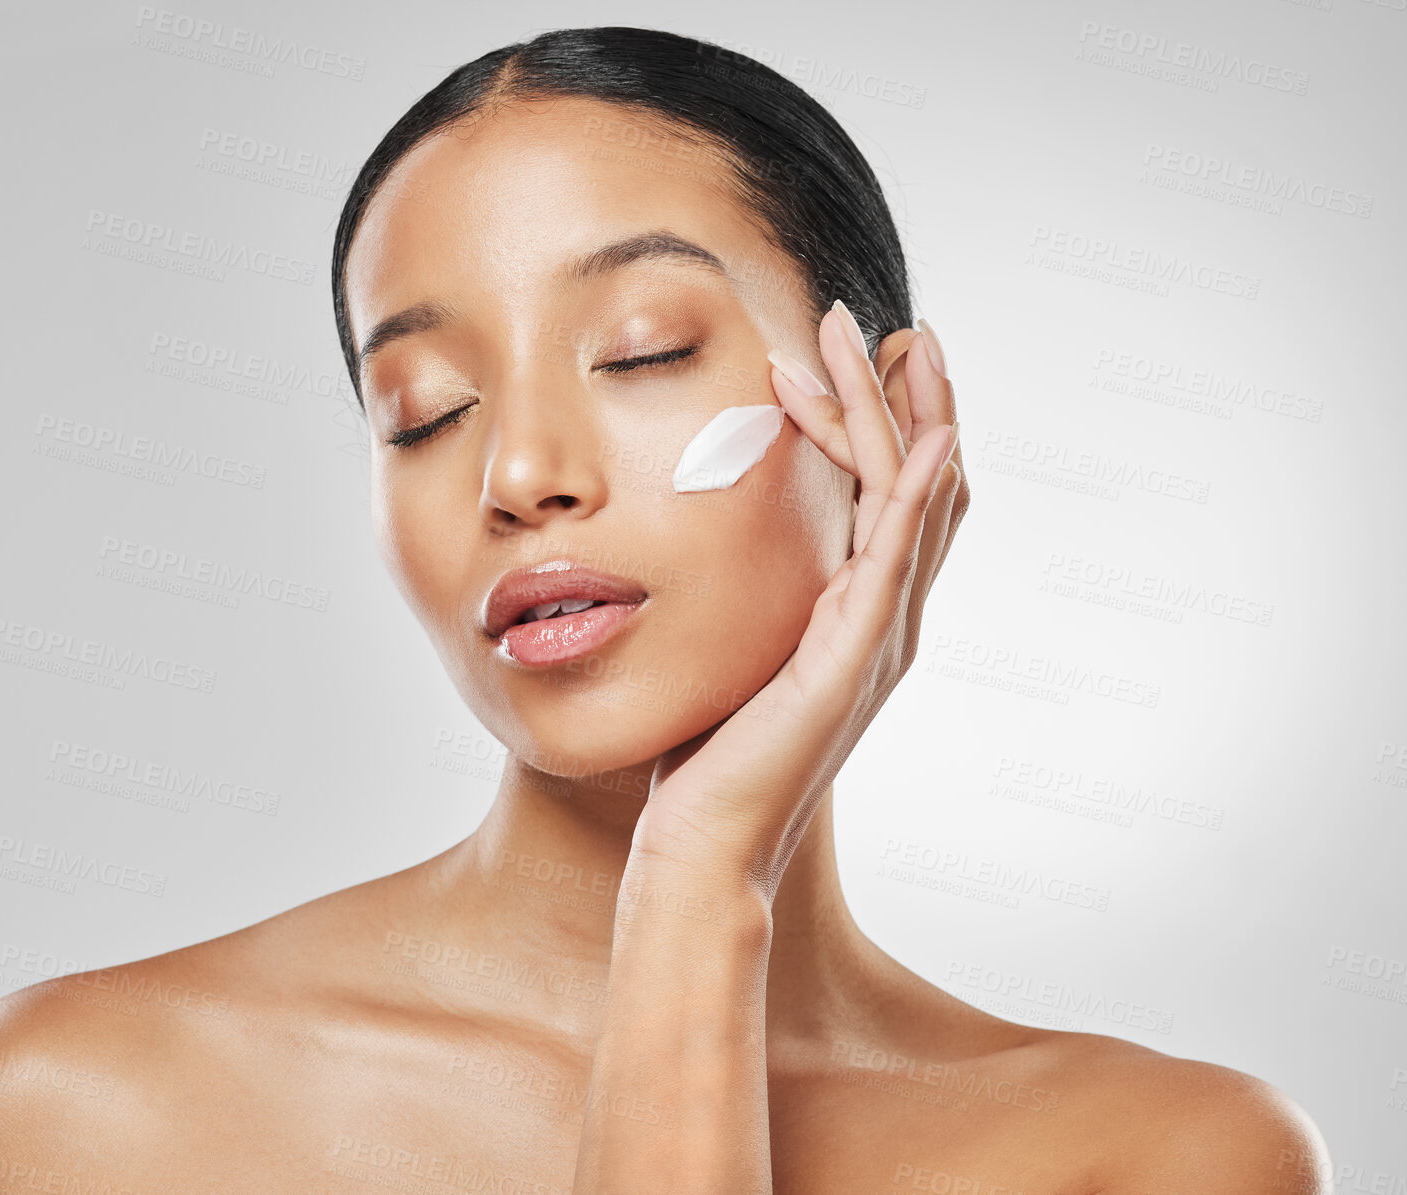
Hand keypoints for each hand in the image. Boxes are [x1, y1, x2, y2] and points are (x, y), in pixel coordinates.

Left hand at [634, 302, 968, 896]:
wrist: (700, 844)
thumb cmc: (705, 758)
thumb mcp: (732, 653)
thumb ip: (748, 601)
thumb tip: (710, 546)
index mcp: (856, 616)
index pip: (891, 498)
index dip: (887, 423)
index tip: (861, 354)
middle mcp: (884, 621)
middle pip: (922, 485)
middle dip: (911, 398)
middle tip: (899, 323)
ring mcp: (877, 640)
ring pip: (913, 502)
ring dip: (907, 416)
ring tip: (894, 339)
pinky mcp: (853, 660)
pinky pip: (898, 562)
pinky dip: (920, 498)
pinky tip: (932, 441)